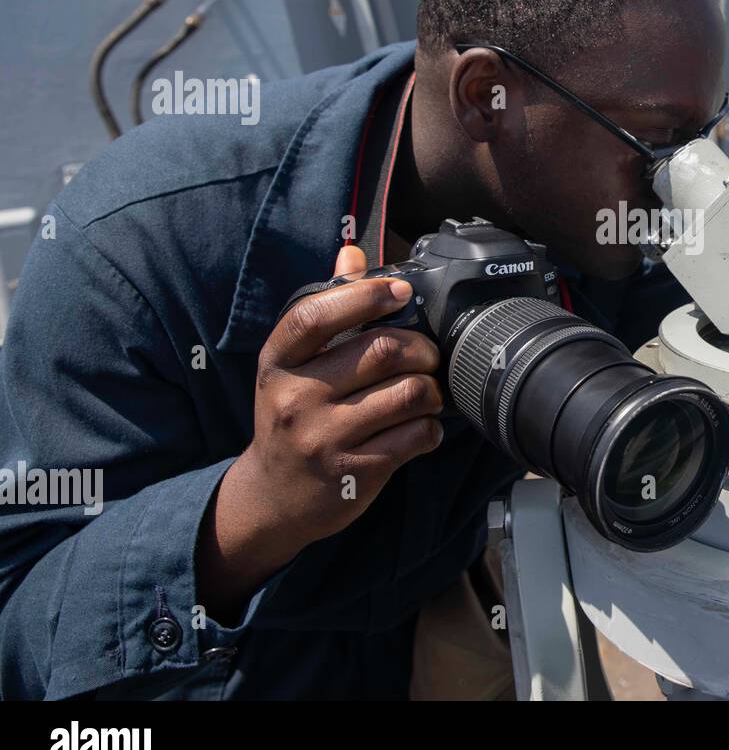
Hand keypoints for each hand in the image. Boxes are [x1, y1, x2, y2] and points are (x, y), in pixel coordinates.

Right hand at [198, 246, 442, 619]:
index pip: (317, 315)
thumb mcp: (294, 363)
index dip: (367, 295)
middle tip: (427, 354)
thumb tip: (350, 254)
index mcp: (279, 361)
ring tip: (427, 391)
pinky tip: (422, 427)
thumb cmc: (292, 415)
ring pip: (408, 393)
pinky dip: (431, 428)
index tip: (401, 291)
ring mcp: (323, 438)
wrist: (274, 496)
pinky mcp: (353, 473)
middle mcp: (296, 398)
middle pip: (381, 350)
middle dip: (421, 347)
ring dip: (432, 389)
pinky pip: (415, 436)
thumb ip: (326, 307)